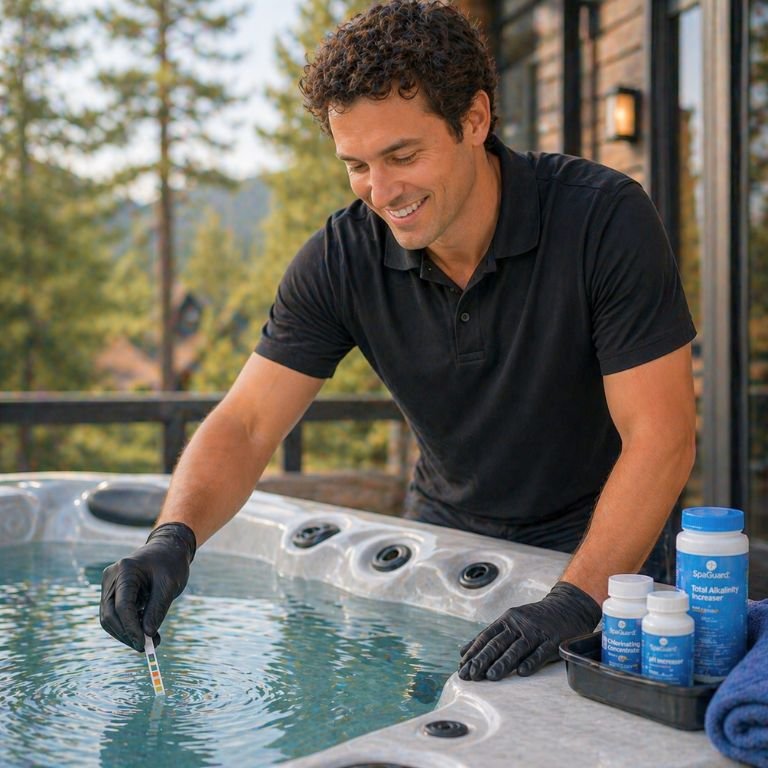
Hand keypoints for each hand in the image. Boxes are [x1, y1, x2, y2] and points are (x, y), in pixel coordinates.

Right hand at [100, 522, 195, 650]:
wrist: (167, 549)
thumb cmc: (171, 563)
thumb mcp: (169, 585)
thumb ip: (157, 609)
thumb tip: (146, 635)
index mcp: (125, 570)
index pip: (122, 606)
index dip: (131, 628)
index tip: (143, 644)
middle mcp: (112, 577)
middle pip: (109, 615)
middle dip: (126, 634)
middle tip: (146, 648)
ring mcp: (109, 585)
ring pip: (109, 618)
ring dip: (126, 633)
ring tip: (150, 639)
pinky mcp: (112, 592)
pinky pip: (115, 614)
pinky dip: (128, 625)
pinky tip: (145, 629)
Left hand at [458, 581, 600, 680]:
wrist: (567, 607)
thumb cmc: (534, 619)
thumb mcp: (510, 622)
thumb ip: (489, 636)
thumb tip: (463, 651)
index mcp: (507, 620)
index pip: (486, 637)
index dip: (473, 652)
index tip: (462, 666)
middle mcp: (519, 625)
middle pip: (498, 644)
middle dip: (482, 660)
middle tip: (470, 675)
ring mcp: (536, 632)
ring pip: (516, 649)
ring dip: (502, 663)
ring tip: (490, 677)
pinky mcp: (552, 641)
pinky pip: (540, 653)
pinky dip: (531, 662)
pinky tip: (522, 673)